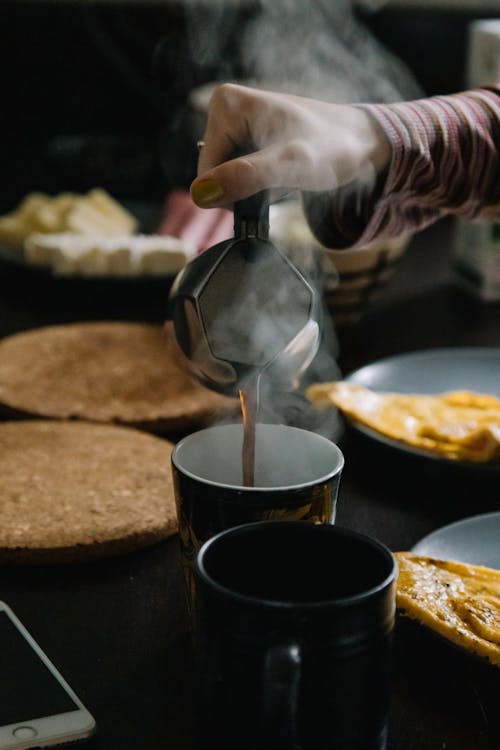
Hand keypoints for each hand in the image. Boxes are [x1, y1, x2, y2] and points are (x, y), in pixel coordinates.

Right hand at [190, 83, 390, 207]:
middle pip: (213, 175)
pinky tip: (281, 173)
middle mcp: (224, 107)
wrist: (361, 143)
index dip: (234, 191)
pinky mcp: (245, 136)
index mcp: (225, 104)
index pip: (205, 173)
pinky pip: (238, 174)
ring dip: (254, 188)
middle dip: (245, 188)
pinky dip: (259, 184)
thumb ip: (245, 178)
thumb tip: (200, 195)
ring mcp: (234, 122)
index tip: (270, 183)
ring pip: (225, 178)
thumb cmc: (331, 149)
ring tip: (284, 174)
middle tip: (281, 178)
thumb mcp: (288, 166)